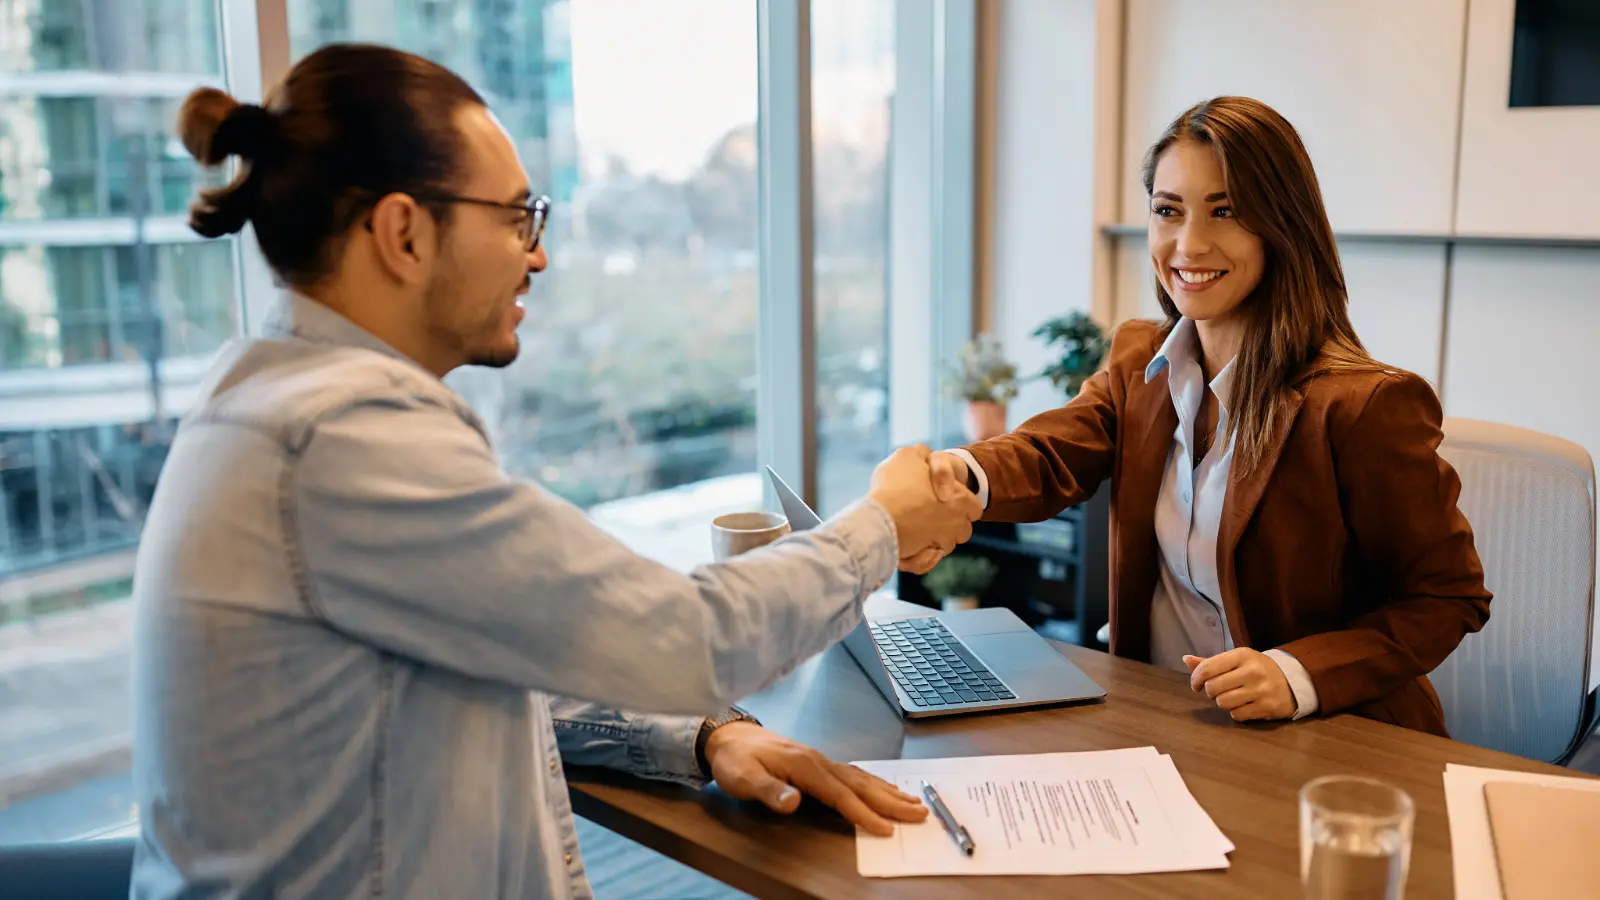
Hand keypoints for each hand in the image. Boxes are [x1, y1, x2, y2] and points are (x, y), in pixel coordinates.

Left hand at [702, 722, 927, 835]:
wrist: (727, 736)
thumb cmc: (735, 760)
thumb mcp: (744, 779)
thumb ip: (769, 791)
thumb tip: (794, 802)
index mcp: (805, 766)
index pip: (840, 794)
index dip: (863, 813)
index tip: (885, 828)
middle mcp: (818, 761)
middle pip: (860, 784)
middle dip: (890, 801)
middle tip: (919, 813)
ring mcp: (820, 760)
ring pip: (861, 777)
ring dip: (887, 791)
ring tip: (912, 801)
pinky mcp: (817, 762)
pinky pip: (853, 773)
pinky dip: (872, 782)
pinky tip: (883, 787)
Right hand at [868, 445, 981, 567]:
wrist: (877, 518)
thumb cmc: (893, 486)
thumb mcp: (907, 456)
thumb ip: (920, 454)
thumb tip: (924, 454)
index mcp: (960, 499)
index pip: (975, 507)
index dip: (963, 503)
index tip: (946, 499)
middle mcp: (955, 524)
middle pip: (963, 530)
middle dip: (952, 526)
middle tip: (932, 516)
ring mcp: (939, 543)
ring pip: (945, 546)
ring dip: (935, 540)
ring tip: (918, 531)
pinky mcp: (920, 560)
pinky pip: (925, 563)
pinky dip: (920, 559)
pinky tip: (911, 548)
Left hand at [1183, 649, 1295, 720]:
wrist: (1292, 681)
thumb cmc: (1257, 669)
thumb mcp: (1237, 660)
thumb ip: (1211, 662)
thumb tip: (1185, 659)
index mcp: (1242, 655)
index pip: (1207, 668)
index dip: (1196, 679)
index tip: (1196, 684)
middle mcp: (1252, 671)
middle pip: (1212, 688)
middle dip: (1210, 692)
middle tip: (1218, 690)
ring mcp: (1260, 690)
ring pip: (1223, 703)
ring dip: (1222, 702)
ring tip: (1231, 697)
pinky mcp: (1267, 707)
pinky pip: (1237, 715)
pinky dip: (1235, 712)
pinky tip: (1243, 705)